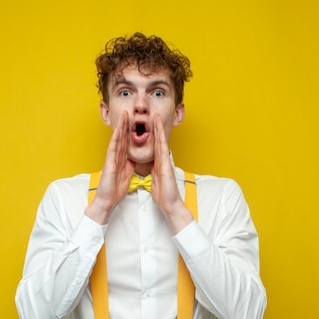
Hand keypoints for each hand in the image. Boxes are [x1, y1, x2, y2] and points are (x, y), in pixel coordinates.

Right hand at [85, 111, 134, 223]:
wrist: (108, 201)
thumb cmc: (115, 190)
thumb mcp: (127, 175)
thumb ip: (129, 166)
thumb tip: (134, 159)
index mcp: (121, 160)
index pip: (126, 142)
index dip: (130, 131)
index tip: (135, 121)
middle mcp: (115, 157)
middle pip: (122, 138)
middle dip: (125, 125)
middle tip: (128, 112)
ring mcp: (111, 159)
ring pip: (117, 139)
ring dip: (120, 127)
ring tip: (123, 115)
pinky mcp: (109, 163)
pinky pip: (112, 149)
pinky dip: (116, 139)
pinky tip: (118, 130)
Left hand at [150, 114, 193, 233]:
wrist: (169, 203)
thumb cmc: (163, 194)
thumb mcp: (155, 180)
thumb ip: (154, 171)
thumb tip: (152, 166)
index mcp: (159, 163)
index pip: (154, 146)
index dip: (152, 135)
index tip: (149, 125)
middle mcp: (163, 160)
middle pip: (158, 141)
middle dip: (156, 127)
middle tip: (154, 115)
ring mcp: (165, 162)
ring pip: (161, 142)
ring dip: (159, 129)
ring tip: (156, 117)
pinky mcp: (166, 166)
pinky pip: (163, 150)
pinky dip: (161, 140)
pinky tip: (160, 132)